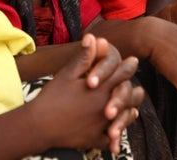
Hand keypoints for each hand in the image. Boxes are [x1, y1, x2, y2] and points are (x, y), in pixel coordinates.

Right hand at [33, 35, 142, 152]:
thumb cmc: (52, 97)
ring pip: (124, 119)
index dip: (128, 66)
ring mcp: (101, 125)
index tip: (133, 61)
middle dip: (133, 91)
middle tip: (138, 89)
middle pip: (128, 97)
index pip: (121, 74)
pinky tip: (116, 133)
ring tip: (132, 109)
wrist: (38, 126)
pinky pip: (110, 139)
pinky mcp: (94, 140)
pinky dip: (115, 136)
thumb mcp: (67, 74)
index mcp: (100, 89)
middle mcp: (105, 106)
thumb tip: (93, 36)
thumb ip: (84, 57)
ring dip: (129, 112)